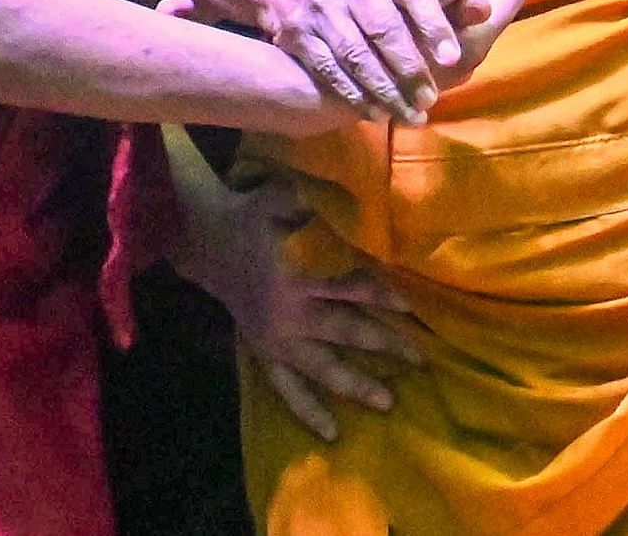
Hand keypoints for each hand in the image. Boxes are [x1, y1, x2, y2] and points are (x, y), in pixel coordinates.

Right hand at [199, 179, 418, 441]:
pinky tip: (331, 432)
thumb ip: (321, 202)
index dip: (383, 297)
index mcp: (298, 275)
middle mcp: (289, 313)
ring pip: (320, 368)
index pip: (350, 287)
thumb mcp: (285, 196)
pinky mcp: (263, 354)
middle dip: (384, 345)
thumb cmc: (255, 214)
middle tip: (421, 360)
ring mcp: (276, 339)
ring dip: (354, 385)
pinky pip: (286, 389)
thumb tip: (365, 197)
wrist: (206, 240)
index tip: (415, 307)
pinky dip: (307, 410)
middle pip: (344, 331)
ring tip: (388, 403)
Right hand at [266, 0, 496, 124]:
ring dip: (386, 91)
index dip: (434, 24)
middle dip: (411, 69)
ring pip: (357, 56)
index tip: (452, 57)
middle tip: (432, 99)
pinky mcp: (300, 37)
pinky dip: (356, 96)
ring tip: (412, 115)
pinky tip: (378, 115)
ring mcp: (322, 11)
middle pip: (385, 30)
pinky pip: (331, 72)